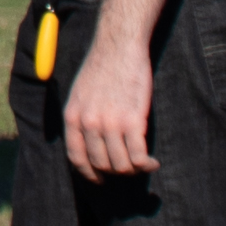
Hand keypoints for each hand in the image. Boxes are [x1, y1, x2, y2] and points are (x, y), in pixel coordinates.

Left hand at [61, 27, 157, 177]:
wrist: (119, 46)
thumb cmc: (103, 67)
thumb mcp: (79, 93)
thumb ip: (81, 117)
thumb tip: (88, 142)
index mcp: (72, 117)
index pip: (77, 157)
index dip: (89, 173)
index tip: (100, 179)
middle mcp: (88, 123)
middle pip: (101, 164)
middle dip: (116, 171)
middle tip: (129, 167)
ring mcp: (109, 123)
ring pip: (121, 165)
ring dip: (133, 170)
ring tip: (142, 164)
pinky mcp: (132, 121)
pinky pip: (138, 156)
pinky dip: (146, 164)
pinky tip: (152, 162)